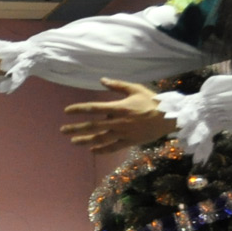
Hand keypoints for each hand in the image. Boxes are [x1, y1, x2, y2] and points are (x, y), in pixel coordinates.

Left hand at [60, 79, 175, 153]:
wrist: (169, 117)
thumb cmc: (152, 101)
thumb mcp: (135, 88)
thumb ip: (117, 85)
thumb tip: (101, 80)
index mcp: (118, 107)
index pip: (93, 108)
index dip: (79, 109)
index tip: (66, 111)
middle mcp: (118, 122)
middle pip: (92, 126)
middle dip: (76, 128)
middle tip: (62, 131)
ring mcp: (123, 133)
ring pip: (100, 138)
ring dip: (85, 140)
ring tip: (73, 141)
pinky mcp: (129, 142)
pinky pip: (112, 147)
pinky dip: (101, 150)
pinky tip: (92, 150)